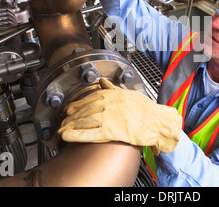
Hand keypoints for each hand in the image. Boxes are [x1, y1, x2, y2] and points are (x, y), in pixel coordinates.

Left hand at [58, 78, 181, 154]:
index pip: (88, 98)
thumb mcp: (129, 93)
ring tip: (61, 130)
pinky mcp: (110, 131)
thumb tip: (103, 82)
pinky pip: (89, 133)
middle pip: (82, 110)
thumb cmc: (146, 109)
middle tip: (62, 122)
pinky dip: (76, 135)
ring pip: (83, 121)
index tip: (69, 111)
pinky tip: (68, 137)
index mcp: (111, 94)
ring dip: (70, 126)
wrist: (157, 121)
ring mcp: (108, 117)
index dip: (76, 105)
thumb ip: (114, 88)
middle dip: (70, 117)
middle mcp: (107, 104)